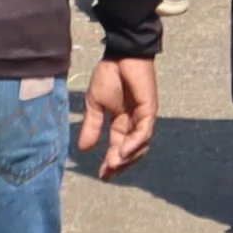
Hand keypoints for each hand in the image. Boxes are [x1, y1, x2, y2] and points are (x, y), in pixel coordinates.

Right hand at [81, 54, 156, 174]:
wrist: (120, 55)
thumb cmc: (109, 76)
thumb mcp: (95, 105)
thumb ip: (92, 126)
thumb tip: (82, 149)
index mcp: (120, 123)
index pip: (116, 147)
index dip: (110, 163)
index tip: (102, 176)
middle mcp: (133, 123)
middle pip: (130, 151)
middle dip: (119, 164)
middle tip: (107, 174)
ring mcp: (143, 117)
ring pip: (139, 145)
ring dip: (127, 157)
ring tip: (114, 164)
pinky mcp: (149, 110)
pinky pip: (144, 131)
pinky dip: (134, 143)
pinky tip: (123, 151)